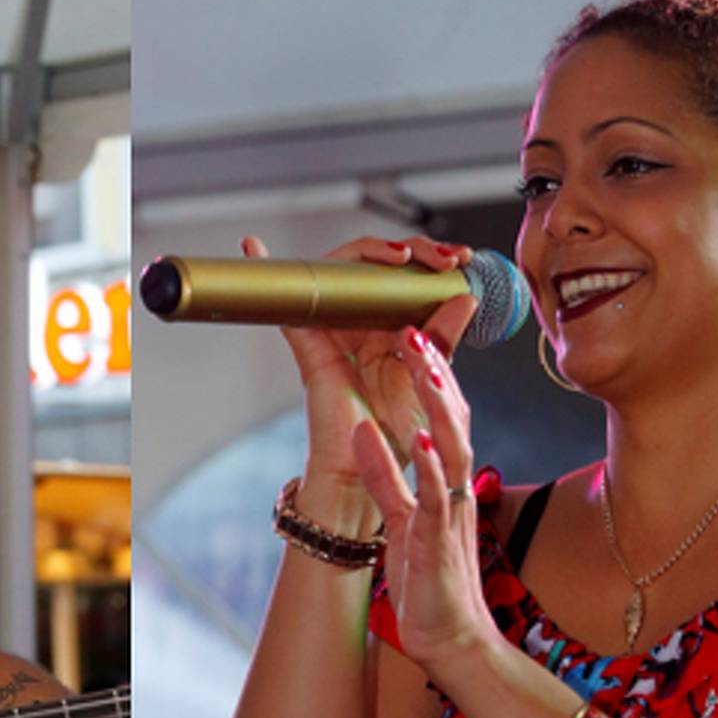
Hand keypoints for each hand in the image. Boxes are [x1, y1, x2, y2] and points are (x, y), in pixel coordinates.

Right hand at [242, 235, 480, 503]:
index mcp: (390, 329)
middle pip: (375, 266)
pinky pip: (283, 304)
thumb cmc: (394, 434)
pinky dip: (262, 268)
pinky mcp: (307, 342)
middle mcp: (359, 323)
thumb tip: (464, 297)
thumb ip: (444, 339)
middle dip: (413, 249)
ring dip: (371, 249)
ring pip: (340, 271)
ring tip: (401, 254)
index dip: (431, 261)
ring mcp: (331, 329)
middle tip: (444, 258)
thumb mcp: (431, 378)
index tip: (462, 259)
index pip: (405, 278)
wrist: (369, 472)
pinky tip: (253, 244)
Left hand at [352, 325, 494, 669]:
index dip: (432, 375)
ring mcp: (450, 514)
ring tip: (421, 363)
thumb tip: (370, 434)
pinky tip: (419, 440)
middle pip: (454, 419)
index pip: (445, 417)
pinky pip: (434, 500)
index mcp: (447, 482)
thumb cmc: (428, 579)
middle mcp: (455, 490)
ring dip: (437, 405)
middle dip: (436, 373)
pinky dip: (427, 469)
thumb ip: (388, 476)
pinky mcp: (438, 543)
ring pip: (452, 448)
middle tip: (416, 328)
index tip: (414, 333)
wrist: (450, 640)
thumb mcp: (403, 516)